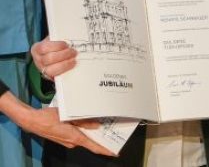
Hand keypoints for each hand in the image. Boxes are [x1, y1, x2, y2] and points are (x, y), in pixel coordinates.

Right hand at [0, 92, 114, 154]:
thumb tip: (97, 125)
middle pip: (91, 141)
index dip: (105, 150)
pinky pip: (79, 134)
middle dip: (102, 138)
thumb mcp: (68, 116)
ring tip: (107, 124)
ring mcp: (68, 140)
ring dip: (94, 133)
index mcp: (75, 138)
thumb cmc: (49, 118)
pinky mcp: (65, 136)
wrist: (33, 121)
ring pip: (85, 137)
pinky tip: (92, 122)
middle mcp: (72, 142)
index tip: (115, 152)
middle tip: (115, 131)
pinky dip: (86, 130)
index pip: (93, 146)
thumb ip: (84, 121)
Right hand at [31, 37, 76, 79]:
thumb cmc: (55, 44)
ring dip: (65, 65)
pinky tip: (71, 68)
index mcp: (37, 48)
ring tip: (74, 60)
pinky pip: (56, 77)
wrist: (53, 54)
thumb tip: (71, 36)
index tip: (66, 44)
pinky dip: (64, 72)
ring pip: (51, 70)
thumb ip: (60, 37)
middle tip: (74, 52)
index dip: (57, 46)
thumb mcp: (55, 38)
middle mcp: (38, 60)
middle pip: (49, 59)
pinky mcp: (49, 77)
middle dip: (64, 55)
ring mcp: (42, 69)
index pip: (44, 48)